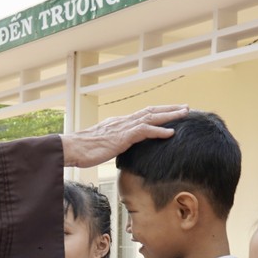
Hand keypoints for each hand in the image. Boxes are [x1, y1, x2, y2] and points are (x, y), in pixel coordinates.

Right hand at [61, 105, 188, 167]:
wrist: (72, 148)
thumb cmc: (83, 150)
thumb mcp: (102, 146)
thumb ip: (114, 145)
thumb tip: (118, 150)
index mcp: (119, 123)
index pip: (142, 115)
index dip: (158, 113)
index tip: (170, 112)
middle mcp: (123, 121)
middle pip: (151, 111)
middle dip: (169, 109)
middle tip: (185, 107)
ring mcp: (123, 127)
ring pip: (151, 117)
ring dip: (170, 115)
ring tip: (185, 113)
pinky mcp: (123, 136)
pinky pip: (145, 131)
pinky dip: (159, 131)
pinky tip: (171, 132)